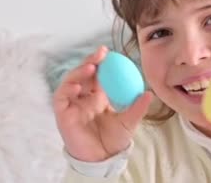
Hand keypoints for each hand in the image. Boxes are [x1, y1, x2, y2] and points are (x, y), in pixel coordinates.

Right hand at [53, 46, 152, 161]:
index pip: (97, 75)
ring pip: (70, 82)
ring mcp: (72, 105)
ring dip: (79, 72)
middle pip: (83, 74)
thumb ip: (137, 108)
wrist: (102, 160)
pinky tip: (77, 86)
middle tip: (101, 53)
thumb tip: (150, 93)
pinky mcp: (63, 115)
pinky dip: (66, 89)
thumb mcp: (129, 122)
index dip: (101, 62)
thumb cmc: (113, 141)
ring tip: (91, 67)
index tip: (109, 52)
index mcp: (97, 97)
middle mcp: (83, 98)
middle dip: (90, 61)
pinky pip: (60, 98)